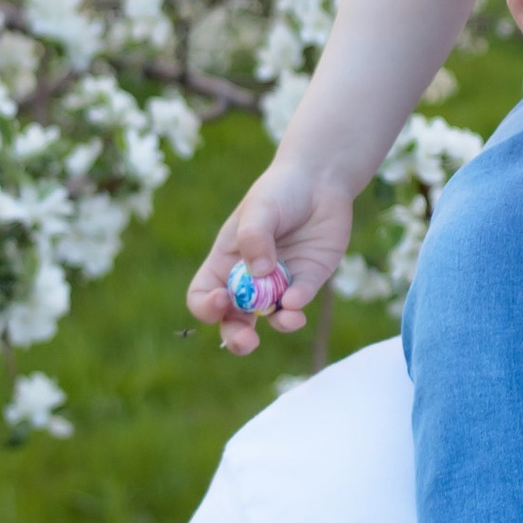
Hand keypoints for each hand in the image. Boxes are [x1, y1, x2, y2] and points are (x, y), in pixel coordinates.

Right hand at [187, 161, 355, 352]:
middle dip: (237, 337)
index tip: (221, 300)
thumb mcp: (259, 207)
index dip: (206, 306)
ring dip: (276, 324)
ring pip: (270, 319)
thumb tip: (259, 274)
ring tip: (287, 318)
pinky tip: (298, 299)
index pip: (203, 295)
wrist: (320, 181)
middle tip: (247, 342)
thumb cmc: (279, 190)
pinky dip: (297, 306)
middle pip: (234, 320)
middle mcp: (249, 279)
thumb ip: (254, 237)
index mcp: (225, 262)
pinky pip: (298, 303)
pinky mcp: (307, 281)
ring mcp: (279, 284)